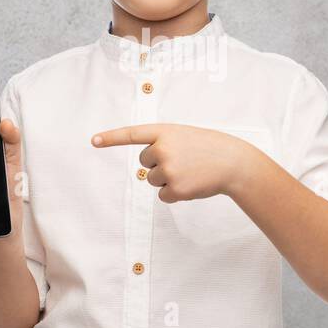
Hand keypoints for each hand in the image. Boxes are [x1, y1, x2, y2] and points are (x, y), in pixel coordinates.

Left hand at [90, 123, 256, 202]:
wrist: (233, 162)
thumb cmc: (208, 148)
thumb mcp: (184, 136)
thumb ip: (163, 145)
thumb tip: (145, 171)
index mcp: (165, 131)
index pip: (132, 134)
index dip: (111, 138)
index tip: (93, 141)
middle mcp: (163, 149)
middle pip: (143, 163)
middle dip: (158, 164)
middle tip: (183, 160)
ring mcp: (168, 169)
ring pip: (152, 180)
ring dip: (168, 179)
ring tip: (190, 171)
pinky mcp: (175, 188)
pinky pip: (163, 195)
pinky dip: (175, 193)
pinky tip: (191, 184)